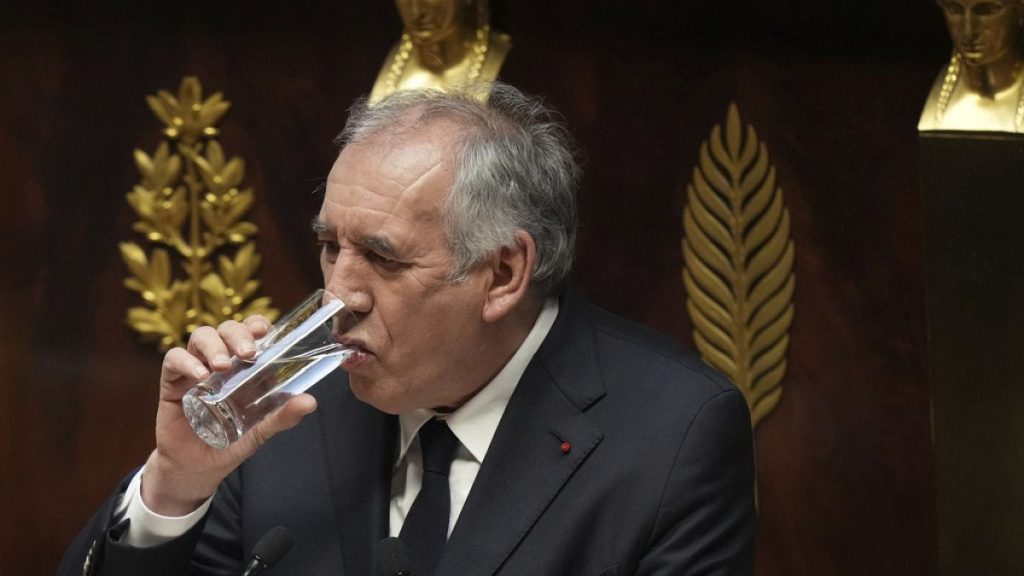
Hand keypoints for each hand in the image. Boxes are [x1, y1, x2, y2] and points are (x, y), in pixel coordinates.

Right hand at [140, 316, 317, 515]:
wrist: (197, 468)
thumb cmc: (230, 443)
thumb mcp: (260, 430)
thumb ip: (283, 416)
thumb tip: (310, 402)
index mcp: (243, 365)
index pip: (249, 331)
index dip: (256, 324)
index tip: (264, 330)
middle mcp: (220, 361)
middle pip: (226, 329)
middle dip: (237, 334)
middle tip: (248, 353)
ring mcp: (195, 369)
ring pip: (201, 337)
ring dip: (214, 346)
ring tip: (223, 367)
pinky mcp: (172, 382)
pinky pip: (174, 359)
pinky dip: (186, 362)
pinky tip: (200, 376)